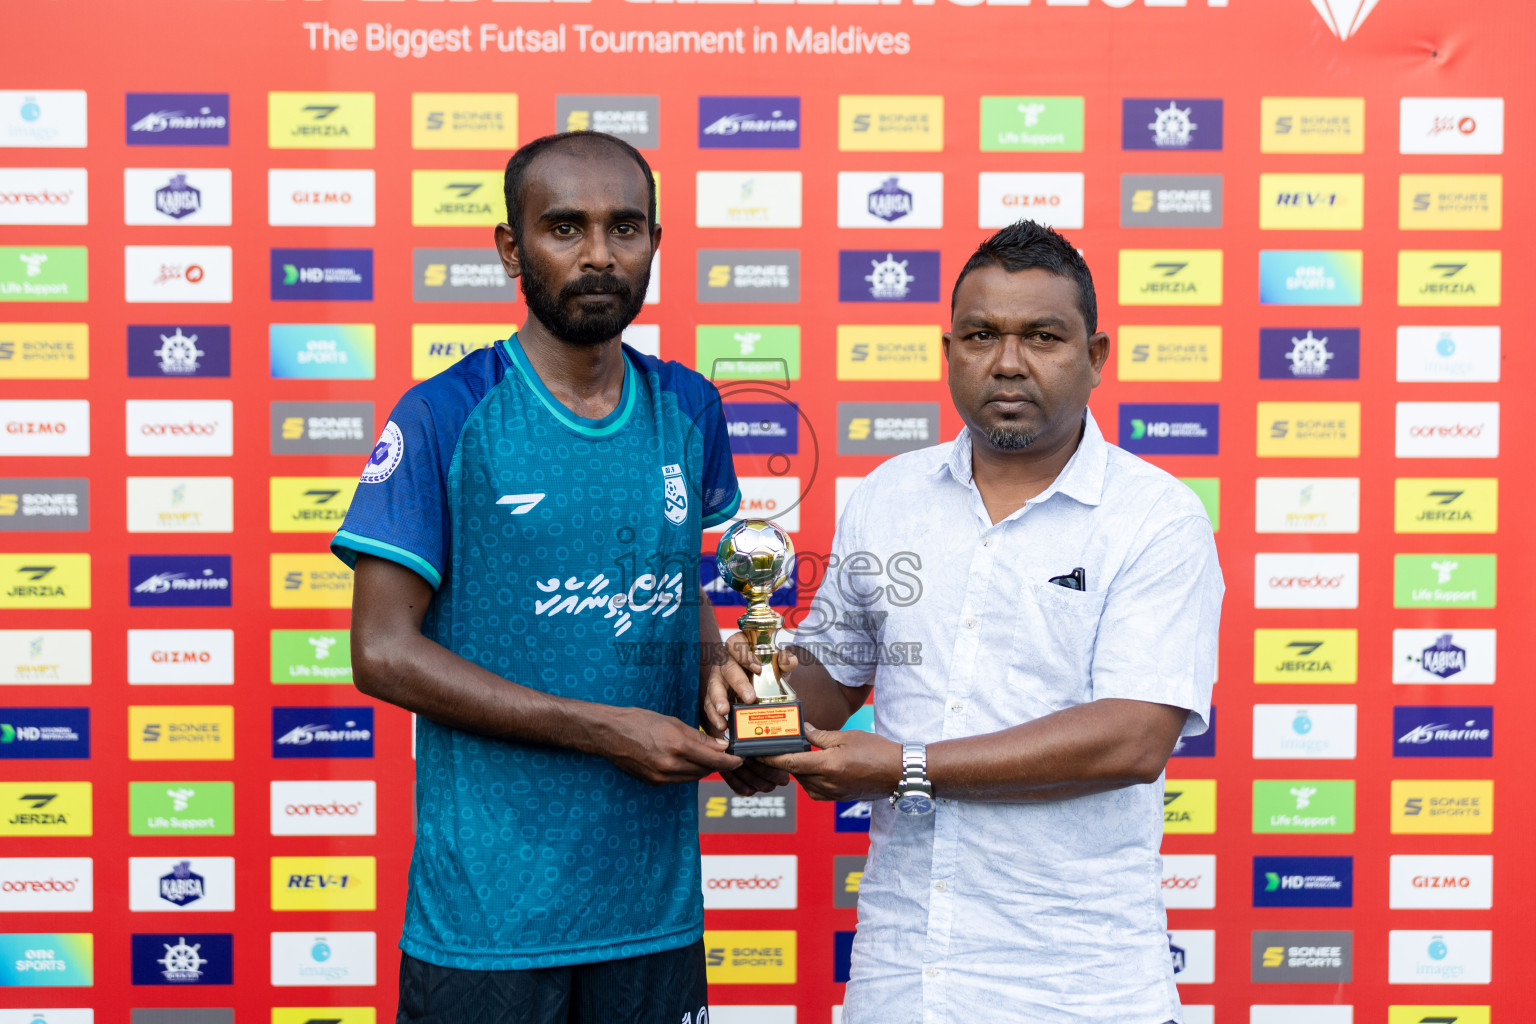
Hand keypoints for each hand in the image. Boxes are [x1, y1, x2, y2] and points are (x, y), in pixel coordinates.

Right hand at [597, 705, 742, 784]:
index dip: (730, 762)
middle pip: (706, 770)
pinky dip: (687, 773)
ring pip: (693, 777)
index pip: (714, 760)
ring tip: (707, 758)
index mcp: (678, 745)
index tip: (739, 760)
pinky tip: (687, 762)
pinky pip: (679, 780)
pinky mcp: (654, 782)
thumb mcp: (672, 722)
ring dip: (703, 769)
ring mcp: (661, 776)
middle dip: (718, 764)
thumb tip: (720, 746)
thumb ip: (698, 737)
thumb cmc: (640, 721)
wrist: (610, 734)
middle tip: (725, 756)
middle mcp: (671, 764)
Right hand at [702, 632, 791, 795]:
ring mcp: (716, 680)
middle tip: (749, 699)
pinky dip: (713, 718)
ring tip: (724, 717)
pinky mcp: (712, 698)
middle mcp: (724, 662)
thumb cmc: (765, 670)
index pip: (736, 644)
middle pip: (725, 669)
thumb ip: (784, 661)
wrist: (758, 683)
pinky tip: (722, 728)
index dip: (745, 655)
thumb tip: (788, 661)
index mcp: (738, 648)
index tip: (758, 667)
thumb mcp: (777, 664)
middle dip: (737, 684)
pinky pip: (709, 707)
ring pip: (712, 690)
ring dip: (717, 704)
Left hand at [759, 725, 902, 801]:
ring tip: (800, 754)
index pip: (791, 764)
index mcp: (828, 766)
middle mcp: (828, 784)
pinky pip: (815, 790)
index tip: (758, 753)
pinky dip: (810, 778)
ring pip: (804, 783)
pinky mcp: (838, 798)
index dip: (771, 759)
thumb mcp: (845, 737)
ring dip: (799, 770)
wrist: (898, 772)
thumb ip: (819, 736)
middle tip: (778, 747)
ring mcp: (833, 794)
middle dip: (786, 761)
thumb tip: (801, 730)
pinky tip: (815, 766)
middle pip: (795, 774)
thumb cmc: (876, 750)